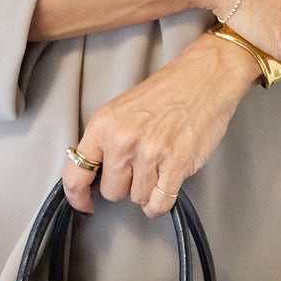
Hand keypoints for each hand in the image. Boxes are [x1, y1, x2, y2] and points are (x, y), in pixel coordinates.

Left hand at [61, 34, 255, 216]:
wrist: (204, 76)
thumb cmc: (167, 92)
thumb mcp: (121, 110)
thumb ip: (106, 141)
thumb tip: (97, 175)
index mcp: (103, 125)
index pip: (76, 175)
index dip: (78, 197)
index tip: (85, 204)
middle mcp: (123, 140)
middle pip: (112, 192)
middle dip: (125, 185)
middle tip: (140, 166)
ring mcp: (150, 153)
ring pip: (138, 198)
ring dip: (148, 190)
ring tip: (159, 166)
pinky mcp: (177, 164)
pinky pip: (160, 203)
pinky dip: (161, 203)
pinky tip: (166, 188)